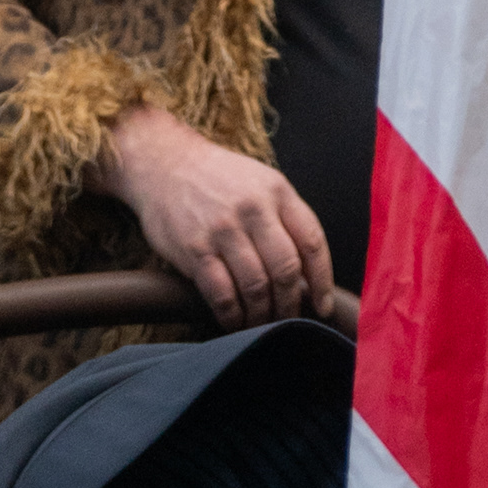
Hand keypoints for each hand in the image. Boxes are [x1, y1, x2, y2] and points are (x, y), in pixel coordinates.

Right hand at [103, 107, 331, 327]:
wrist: (165, 163)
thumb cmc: (219, 179)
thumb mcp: (260, 182)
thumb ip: (284, 220)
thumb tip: (307, 275)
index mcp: (277, 190)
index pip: (312, 241)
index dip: (322, 280)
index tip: (322, 306)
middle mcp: (254, 208)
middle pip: (286, 269)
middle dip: (291, 304)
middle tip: (288, 321)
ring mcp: (223, 228)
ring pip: (256, 286)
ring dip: (262, 316)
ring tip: (261, 325)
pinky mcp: (195, 249)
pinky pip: (222, 295)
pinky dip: (233, 317)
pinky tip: (234, 322)